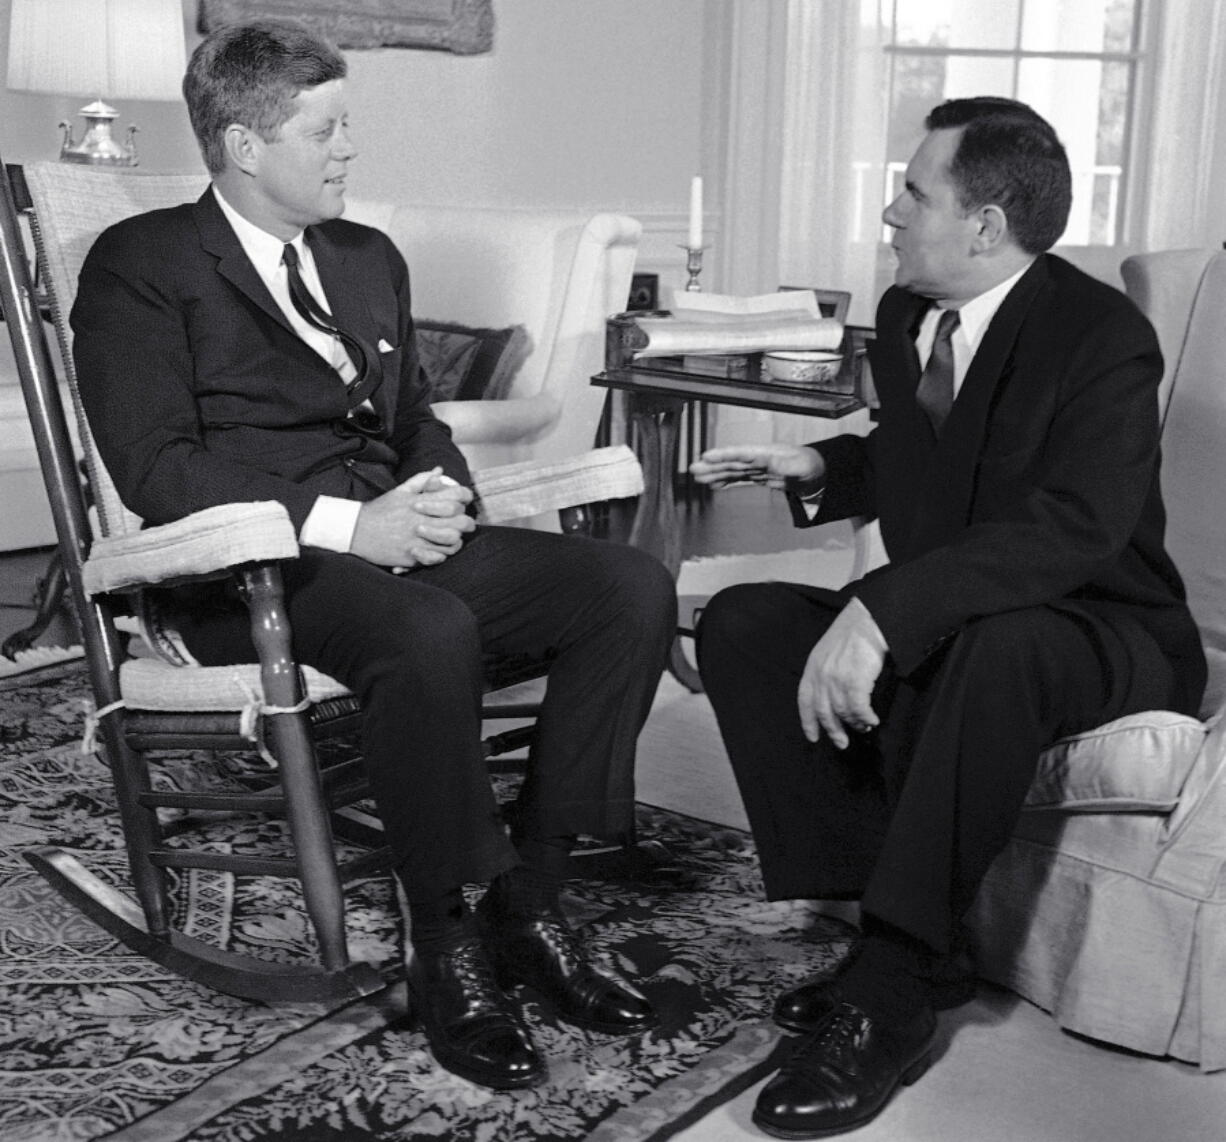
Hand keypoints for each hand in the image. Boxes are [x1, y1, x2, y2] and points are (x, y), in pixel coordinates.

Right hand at [350, 467, 475, 567]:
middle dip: (464, 522)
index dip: (464, 498)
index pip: (456, 496)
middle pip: (461, 521)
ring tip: (447, 538)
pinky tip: (435, 550)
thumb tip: (439, 471)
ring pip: (453, 541)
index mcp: (420, 500)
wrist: (356, 531)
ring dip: (454, 539)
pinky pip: (439, 557)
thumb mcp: (400, 491)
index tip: (460, 502)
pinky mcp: (413, 555)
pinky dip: (441, 555)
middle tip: (458, 523)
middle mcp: (422, 519)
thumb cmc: (380, 510)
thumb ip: (421, 480)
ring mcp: (419, 538)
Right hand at [690, 443, 824, 491]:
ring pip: (732, 470)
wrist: (818, 473)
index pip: (742, 453)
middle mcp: (759, 459)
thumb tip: (769, 460)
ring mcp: (758, 468)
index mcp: (767, 453)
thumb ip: (786, 464)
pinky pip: (739, 479)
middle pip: (732, 462)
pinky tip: (714, 485)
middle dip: (713, 465)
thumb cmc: (812, 466)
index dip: (724, 454)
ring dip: (714, 473)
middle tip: (693, 468)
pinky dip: (726, 482)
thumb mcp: (802, 465)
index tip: (707, 455)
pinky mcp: (759, 476)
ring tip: (697, 477)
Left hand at [798, 598, 886, 749]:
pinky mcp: (855, 680)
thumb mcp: (829, 650)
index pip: (805, 700)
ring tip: (865, 726)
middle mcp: (821, 674)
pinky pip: (858, 708)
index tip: (813, 737)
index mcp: (812, 666)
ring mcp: (836, 677)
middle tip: (842, 743)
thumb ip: (826, 672)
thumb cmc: (854, 632)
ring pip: (843, 712)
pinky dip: (865, 717)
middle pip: (823, 711)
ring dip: (855, 723)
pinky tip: (872, 720)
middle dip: (833, 730)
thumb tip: (834, 699)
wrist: (870, 618)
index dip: (808, 721)